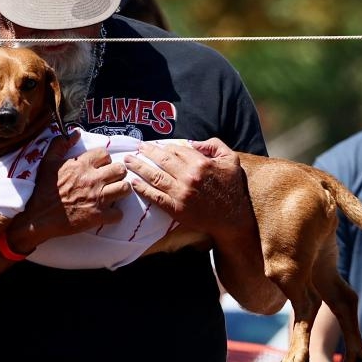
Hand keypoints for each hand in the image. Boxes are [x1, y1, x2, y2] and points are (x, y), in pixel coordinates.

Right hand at [15, 132, 131, 247]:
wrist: (38, 217)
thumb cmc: (43, 189)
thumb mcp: (48, 162)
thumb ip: (60, 144)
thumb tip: (75, 133)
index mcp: (81, 165)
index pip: (106, 154)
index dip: (104, 160)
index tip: (99, 167)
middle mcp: (92, 180)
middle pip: (120, 170)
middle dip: (117, 173)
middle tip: (110, 179)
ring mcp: (97, 199)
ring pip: (125, 188)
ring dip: (121, 190)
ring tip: (113, 192)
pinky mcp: (98, 216)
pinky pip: (118, 214)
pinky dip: (115, 214)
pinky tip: (108, 212)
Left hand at [123, 138, 248, 241]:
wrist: (233, 218)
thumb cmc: (233, 188)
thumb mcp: (231, 159)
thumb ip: (213, 145)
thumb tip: (192, 143)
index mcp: (201, 163)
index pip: (176, 150)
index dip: (164, 146)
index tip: (154, 144)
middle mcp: (188, 177)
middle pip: (162, 160)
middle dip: (146, 152)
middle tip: (136, 147)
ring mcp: (181, 193)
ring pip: (155, 176)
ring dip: (139, 167)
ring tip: (128, 161)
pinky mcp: (176, 208)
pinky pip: (155, 196)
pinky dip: (143, 189)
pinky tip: (134, 183)